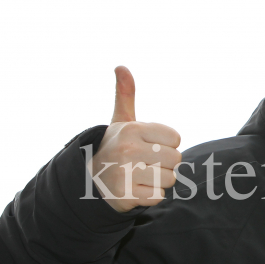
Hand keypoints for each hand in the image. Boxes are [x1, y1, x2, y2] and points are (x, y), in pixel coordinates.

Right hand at [90, 66, 181, 212]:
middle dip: (165, 164)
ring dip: (159, 181)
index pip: (176, 139)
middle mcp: (127, 149)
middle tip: (146, 163)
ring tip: (141, 175)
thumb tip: (121, 66)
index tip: (150, 146)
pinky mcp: (126, 195)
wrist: (89, 180)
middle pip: (176, 160)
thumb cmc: (115, 147)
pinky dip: (150, 195)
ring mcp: (125, 173)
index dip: (167, 145)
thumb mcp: (121, 121)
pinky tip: (136, 188)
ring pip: (169, 179)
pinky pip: (158, 197)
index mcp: (132, 129)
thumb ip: (126, 95)